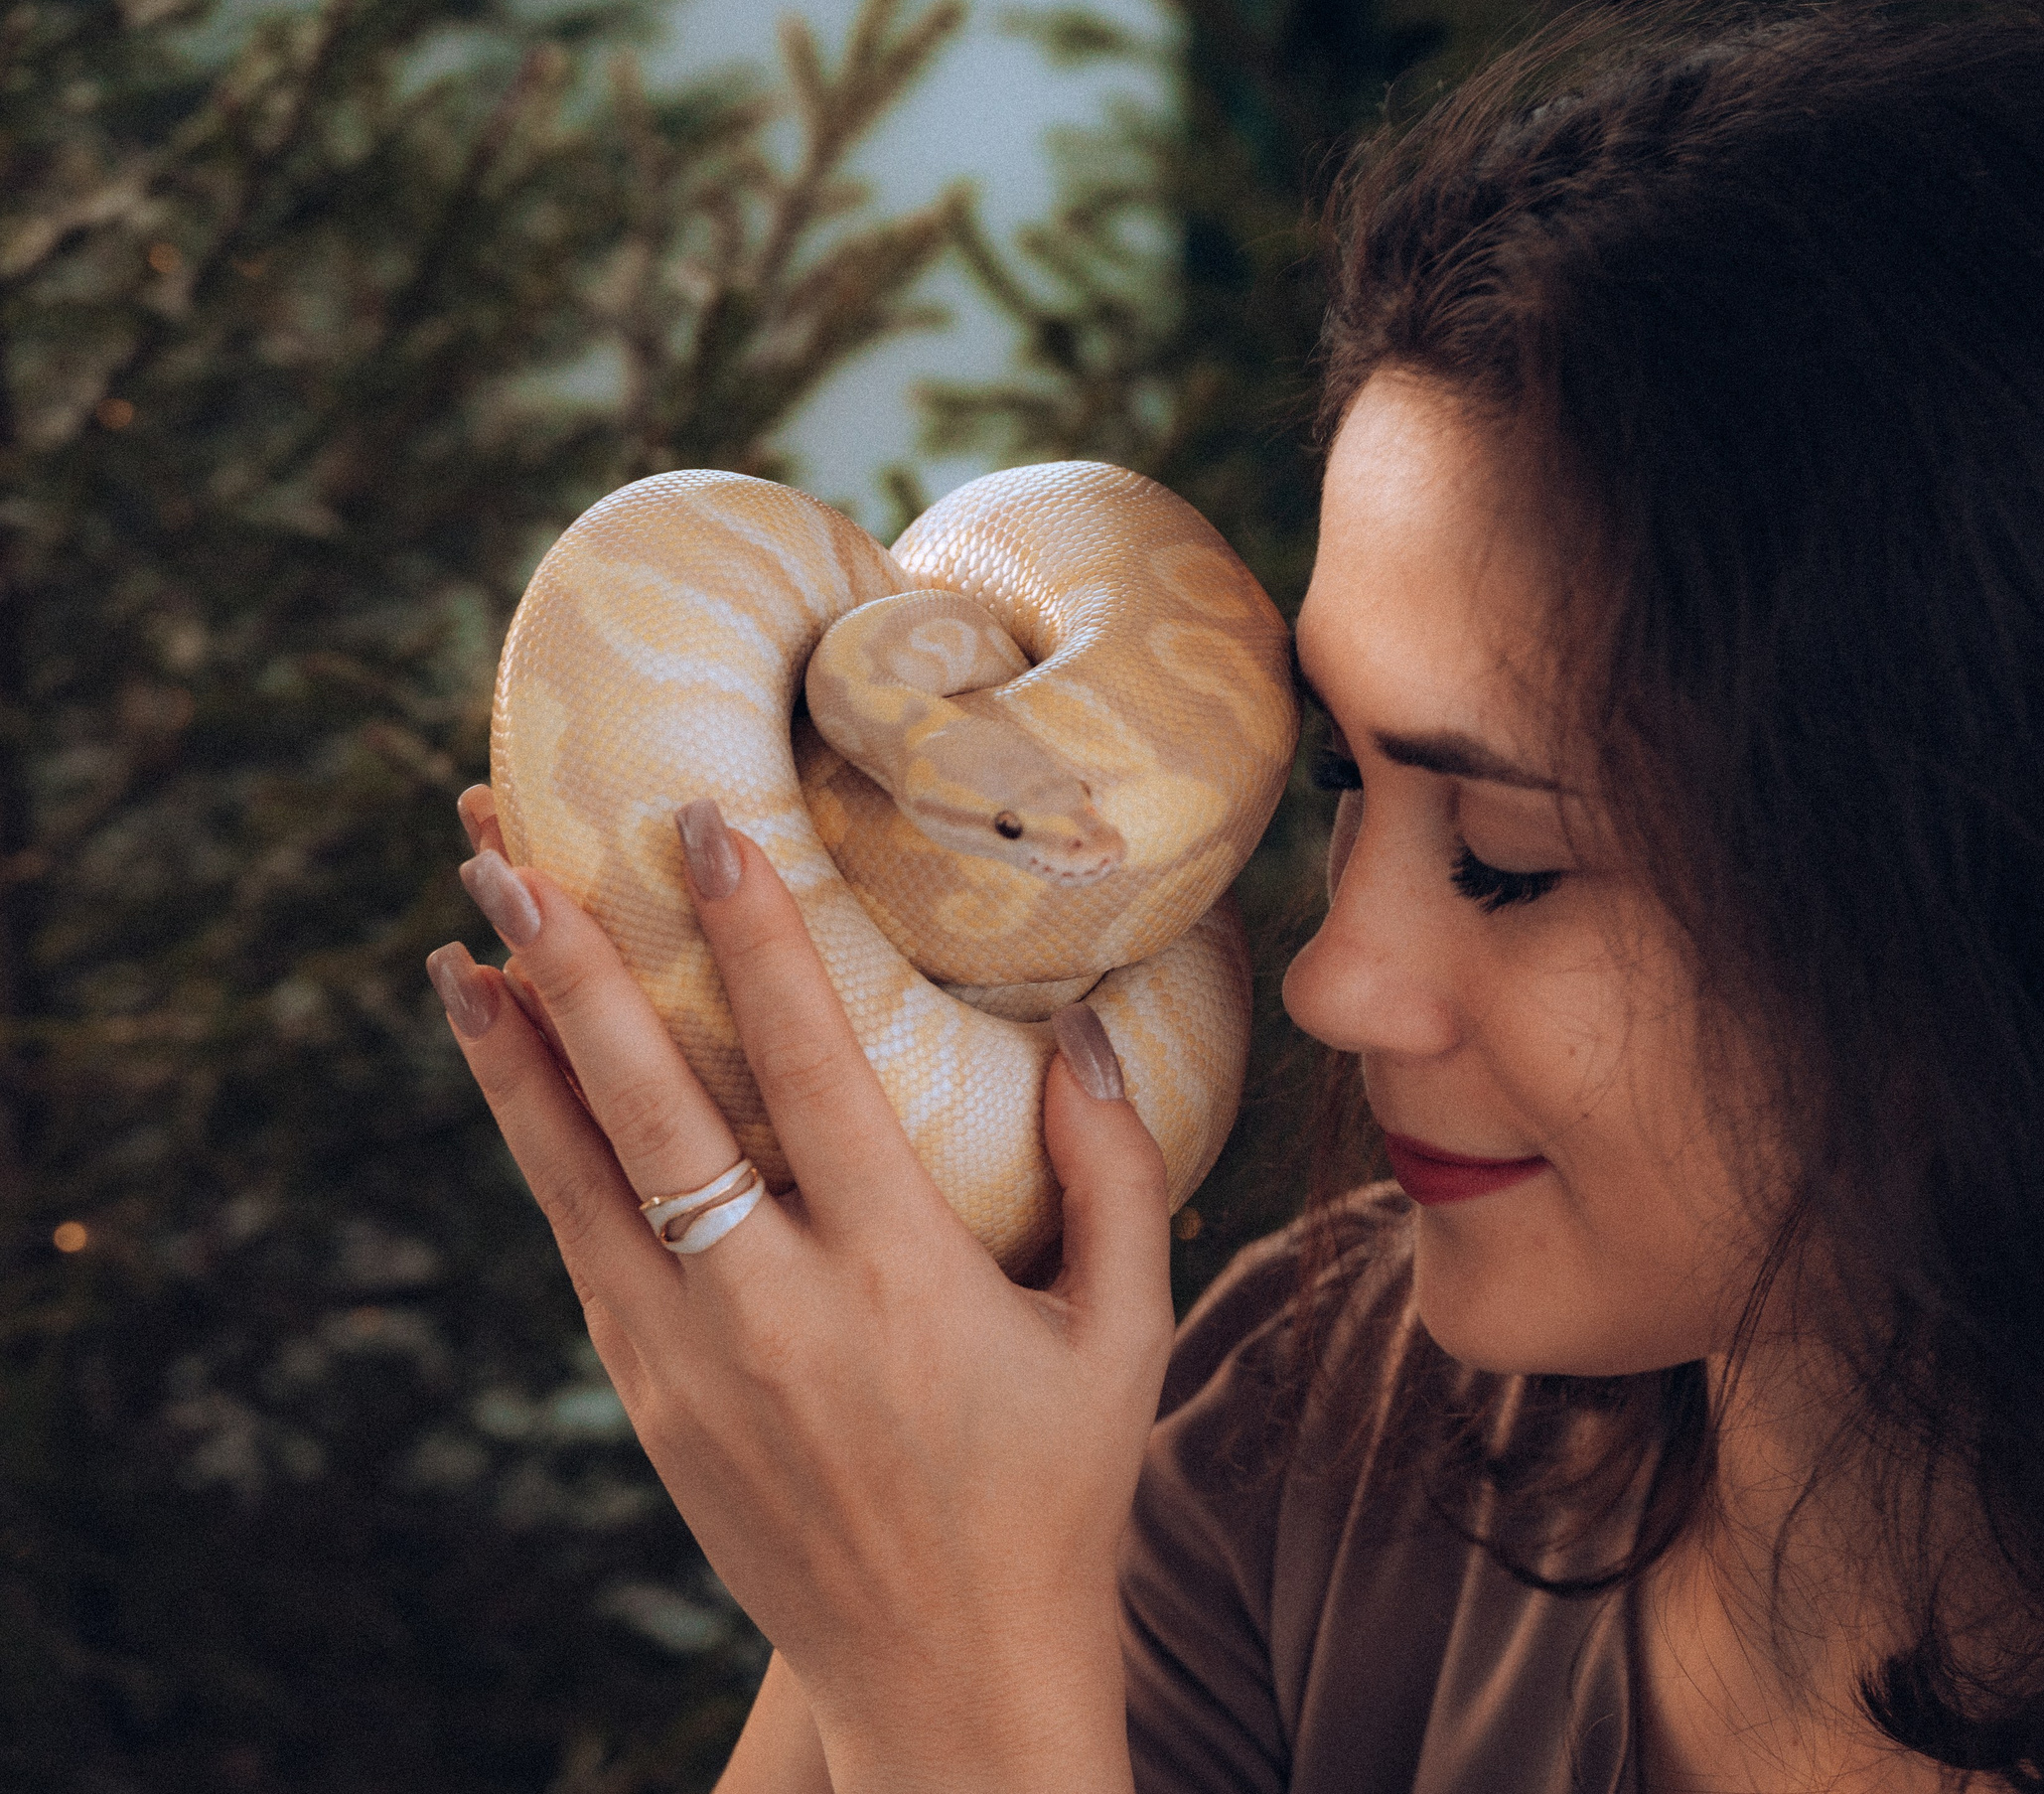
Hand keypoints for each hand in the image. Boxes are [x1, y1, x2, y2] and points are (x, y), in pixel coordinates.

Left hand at [428, 787, 1172, 1791]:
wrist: (950, 1679)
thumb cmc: (1056, 1493)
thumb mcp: (1124, 1335)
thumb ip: (1115, 1174)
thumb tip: (1087, 1028)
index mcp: (902, 1278)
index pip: (813, 1069)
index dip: (754, 938)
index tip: (704, 826)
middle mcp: (775, 1310)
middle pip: (647, 1107)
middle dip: (569, 965)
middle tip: (502, 850)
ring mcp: (690, 1363)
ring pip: (574, 1175)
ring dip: (512, 1051)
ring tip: (457, 943)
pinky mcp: (650, 1405)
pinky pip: (584, 1246)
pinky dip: (541, 1149)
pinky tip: (518, 1077)